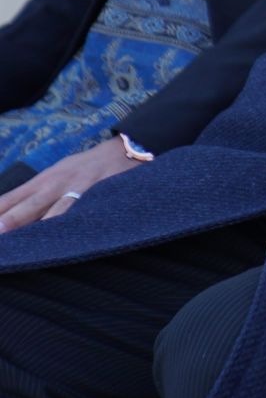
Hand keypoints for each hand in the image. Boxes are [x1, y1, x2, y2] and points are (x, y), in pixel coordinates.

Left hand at [0, 138, 140, 230]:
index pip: (12, 198)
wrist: (121, 151)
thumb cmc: (83, 168)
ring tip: (27, 245)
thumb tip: (7, 216)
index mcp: (42, 180)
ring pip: (57, 212)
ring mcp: (78, 190)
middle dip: (12, 219)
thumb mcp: (56, 173)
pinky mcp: (98, 195)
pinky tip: (67, 241)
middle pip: (30, 206)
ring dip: (41, 229)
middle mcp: (56, 184)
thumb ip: (35, 195)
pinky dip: (74, 225)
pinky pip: (84, 214)